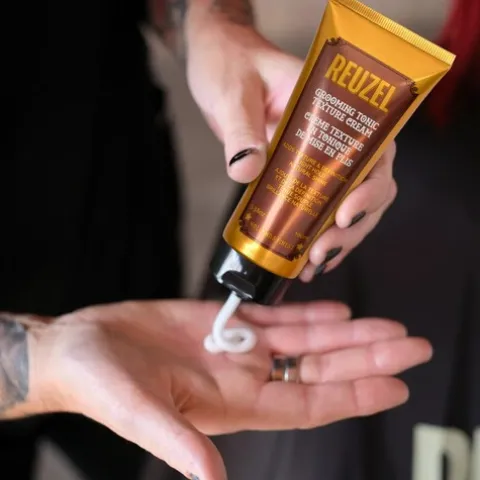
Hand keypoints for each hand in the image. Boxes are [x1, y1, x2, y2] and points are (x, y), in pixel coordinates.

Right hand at [24, 299, 429, 478]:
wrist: (80, 349)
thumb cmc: (101, 384)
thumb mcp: (137, 413)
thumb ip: (178, 443)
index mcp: (231, 403)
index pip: (307, 402)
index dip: (353, 394)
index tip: (395, 384)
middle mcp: (244, 377)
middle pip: (319, 369)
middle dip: (366, 358)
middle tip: (411, 345)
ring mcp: (236, 348)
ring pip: (305, 341)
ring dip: (345, 334)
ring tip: (386, 326)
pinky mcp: (221, 321)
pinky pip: (275, 318)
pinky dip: (308, 314)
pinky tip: (336, 311)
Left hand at [185, 12, 396, 280]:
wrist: (218, 64)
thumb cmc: (230, 65)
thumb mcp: (233, 91)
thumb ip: (240, 127)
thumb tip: (247, 170)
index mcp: (332, 107)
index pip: (372, 147)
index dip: (370, 185)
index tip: (345, 213)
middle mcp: (333, 136)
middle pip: (368, 185)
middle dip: (354, 224)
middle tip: (323, 250)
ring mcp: (318, 158)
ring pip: (349, 202)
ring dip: (340, 238)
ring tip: (315, 263)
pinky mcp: (298, 174)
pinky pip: (319, 207)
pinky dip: (319, 235)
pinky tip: (308, 258)